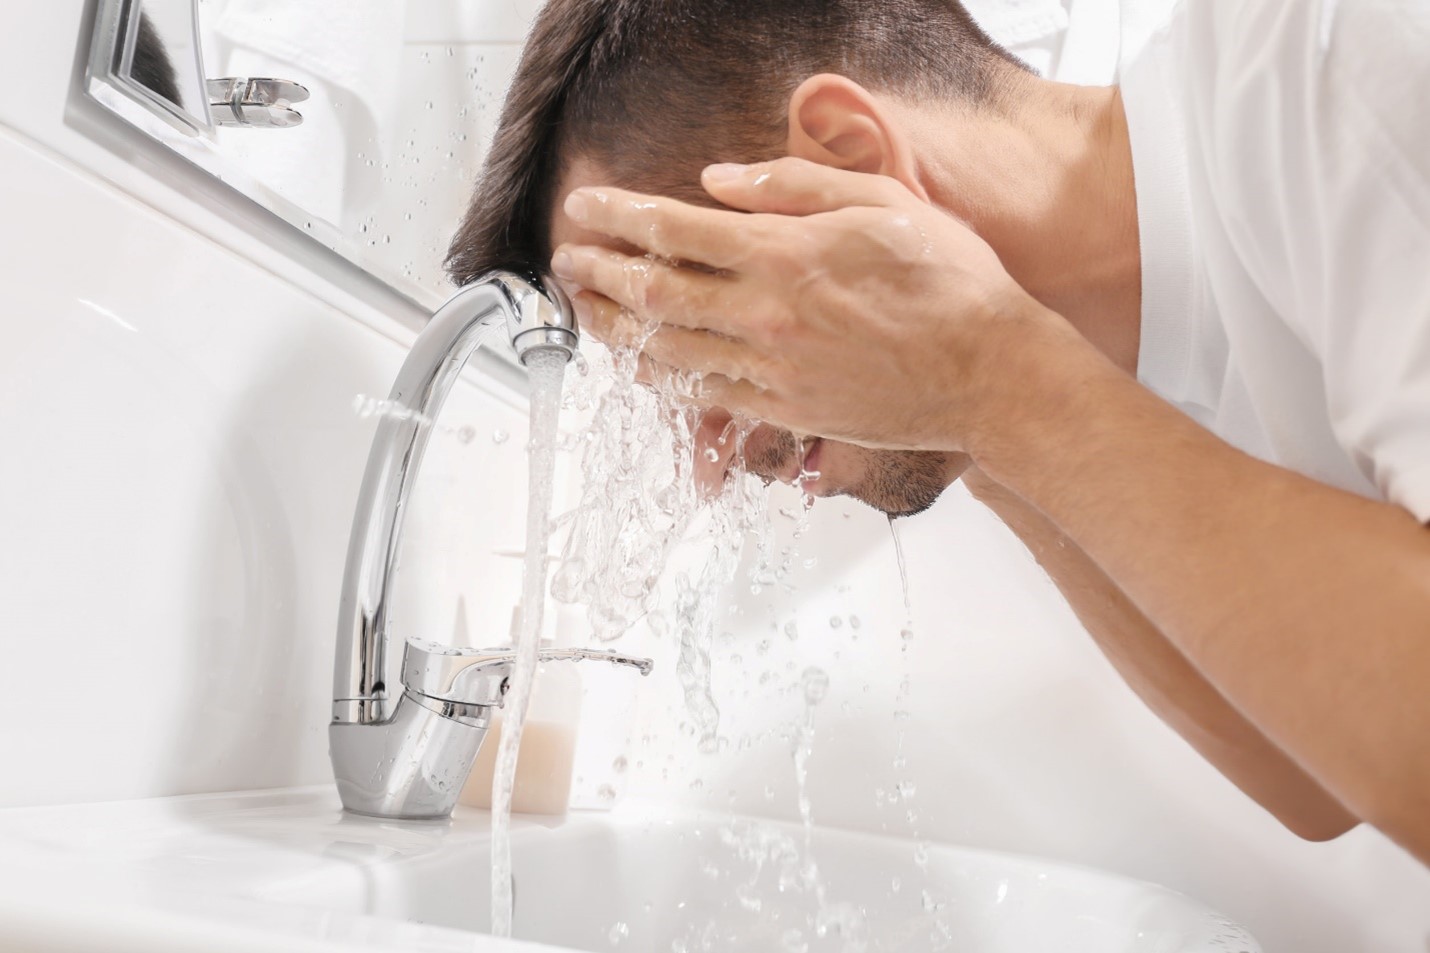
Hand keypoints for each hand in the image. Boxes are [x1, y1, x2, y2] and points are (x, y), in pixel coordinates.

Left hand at [550, 157, 1060, 451]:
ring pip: (668, 350)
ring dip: (615, 329)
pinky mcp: (787, 410)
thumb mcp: (877, 202)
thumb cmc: (949, 280)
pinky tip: (642, 366)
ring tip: (584, 310)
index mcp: (784, 254)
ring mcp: (773, 369)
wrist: (991, 371)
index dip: (617, 215)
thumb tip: (718, 181)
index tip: (584, 205)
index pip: (674, 230)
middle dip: (599, 272)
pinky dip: (664, 379)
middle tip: (566, 259)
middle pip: (654, 293)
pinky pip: (707, 397)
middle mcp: (766, 315)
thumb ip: (790, 186)